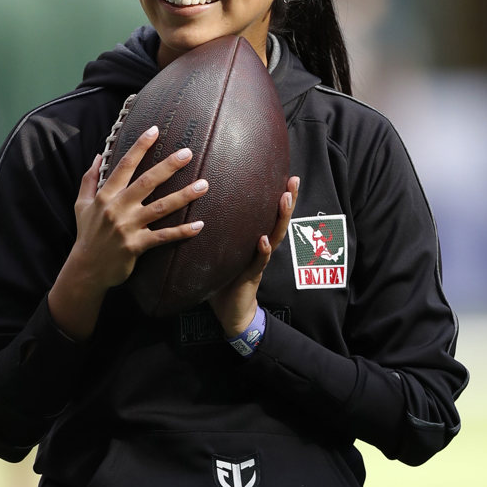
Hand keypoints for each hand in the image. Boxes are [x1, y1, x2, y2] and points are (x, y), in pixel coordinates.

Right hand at [49, 125, 208, 339]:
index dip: (139, 147)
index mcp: (105, 195)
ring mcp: (128, 227)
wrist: (86, 269)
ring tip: (204, 185)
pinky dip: (182, 231)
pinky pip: (164, 236)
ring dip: (184, 196)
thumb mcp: (81, 204)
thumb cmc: (87, 234)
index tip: (154, 130)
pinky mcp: (136, 246)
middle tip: (188, 153)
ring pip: (161, 207)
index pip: (124, 166)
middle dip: (169, 166)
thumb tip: (99, 155)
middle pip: (147, 182)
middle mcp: (117, 208)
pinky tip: (200, 225)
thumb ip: (89, 178)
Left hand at [209, 176, 299, 337]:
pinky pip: (259, 262)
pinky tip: (264, 240)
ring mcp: (258, 261)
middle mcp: (260, 247)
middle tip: (294, 180)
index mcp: (252, 240)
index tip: (284, 174)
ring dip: (280, 218)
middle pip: (277, 220)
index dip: (275, 195)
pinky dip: (262, 251)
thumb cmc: (223, 280)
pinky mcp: (252, 276)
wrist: (230, 312)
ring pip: (274, 236)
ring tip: (284, 199)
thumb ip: (213, 233)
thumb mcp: (218, 252)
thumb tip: (192, 207)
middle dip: (288, 200)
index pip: (266, 213)